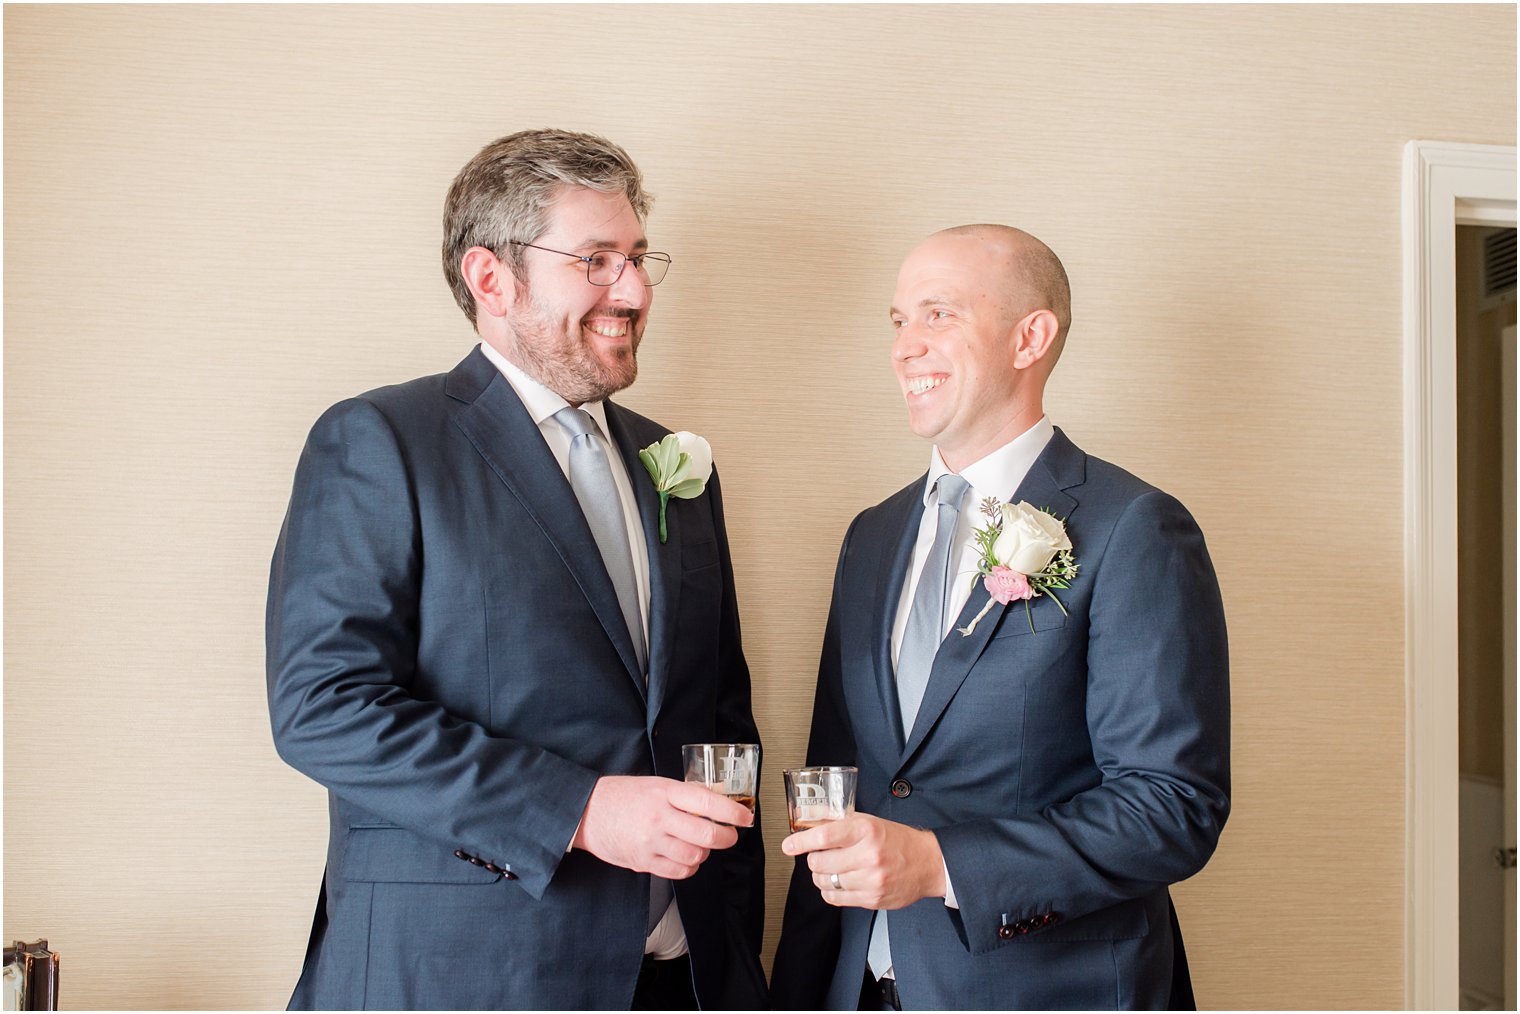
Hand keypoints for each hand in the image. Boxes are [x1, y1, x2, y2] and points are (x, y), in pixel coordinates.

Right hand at [572, 775, 751, 879]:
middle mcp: (659, 817)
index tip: (745, 817)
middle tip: (729, 835)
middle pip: (706, 836)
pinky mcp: (643, 861)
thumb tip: (719, 797)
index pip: (708, 803)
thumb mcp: (656, 784)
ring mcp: (651, 842)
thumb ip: (686, 793)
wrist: (587, 812)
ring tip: (701, 845)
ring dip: (705, 854)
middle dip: (726, 838)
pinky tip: (686, 858)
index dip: (733, 812)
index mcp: (665, 792)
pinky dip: (690, 867)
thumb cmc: (623, 795)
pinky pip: (678, 872)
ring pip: (695, 857)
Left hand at [781, 813, 945, 909]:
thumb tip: (810, 821)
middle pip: (820, 862)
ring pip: (825, 882)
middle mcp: (868, 855)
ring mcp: (871, 880)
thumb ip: (840, 822)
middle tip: (820, 855)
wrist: (927, 863)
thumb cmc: (897, 840)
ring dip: (821, 876)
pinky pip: (836, 899)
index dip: (801, 841)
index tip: (788, 845)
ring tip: (830, 869)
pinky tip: (838, 882)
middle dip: (814, 859)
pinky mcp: (872, 899)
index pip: (824, 836)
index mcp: (866, 830)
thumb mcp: (870, 821)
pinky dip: (830, 891)